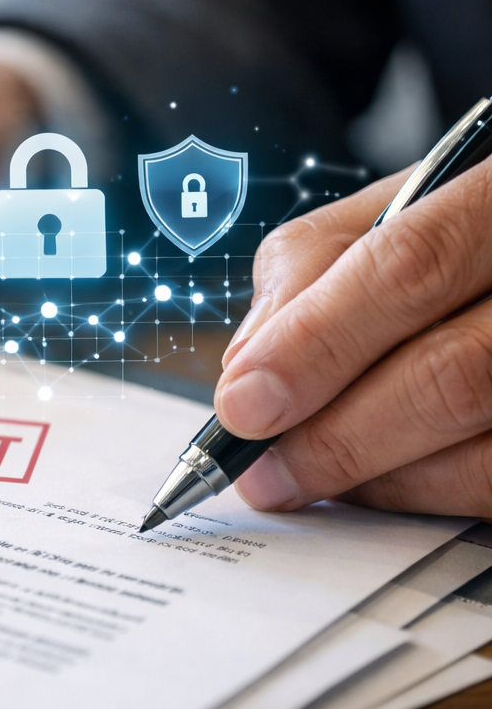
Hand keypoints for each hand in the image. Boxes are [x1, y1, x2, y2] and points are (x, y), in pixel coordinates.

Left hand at [214, 160, 491, 518]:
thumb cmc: (447, 238)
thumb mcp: (382, 214)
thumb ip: (307, 270)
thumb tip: (245, 370)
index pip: (408, 269)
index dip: (314, 345)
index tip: (242, 405)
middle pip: (451, 375)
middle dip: (333, 435)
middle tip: (261, 470)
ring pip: (478, 453)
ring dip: (370, 476)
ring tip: (304, 475)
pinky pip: (490, 486)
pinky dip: (418, 494)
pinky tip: (373, 478)